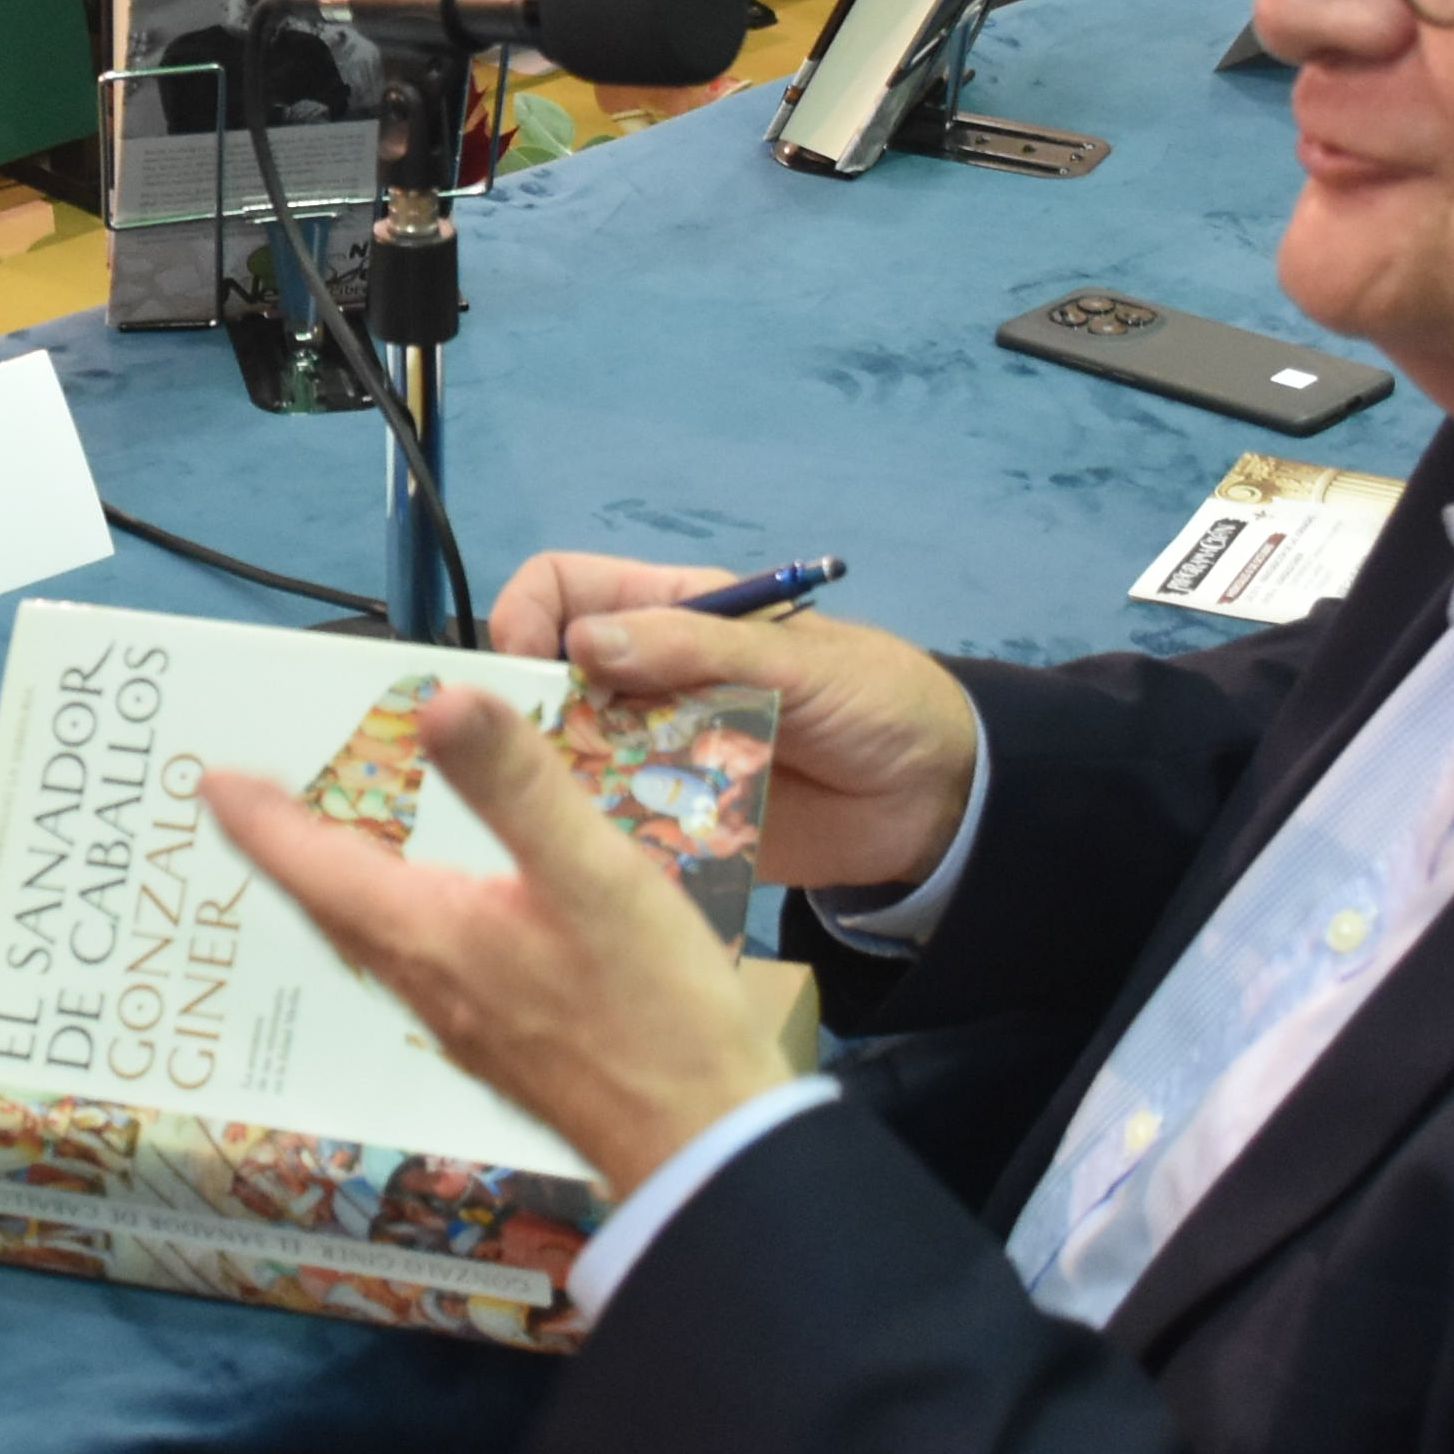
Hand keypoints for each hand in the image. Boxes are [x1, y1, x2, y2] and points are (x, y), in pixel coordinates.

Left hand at [206, 682, 803, 1197]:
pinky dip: (396, 921)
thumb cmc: (652, 1013)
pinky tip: (431, 917)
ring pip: (372, 941)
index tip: (210, 779)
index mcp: (428, 934)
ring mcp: (465, 1022)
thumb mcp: (590, 874)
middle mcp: (427, 983)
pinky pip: (418, 965)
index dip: (259, 819)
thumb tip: (441, 701)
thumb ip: (515, 785)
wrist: (701, 1145)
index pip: (314, 865)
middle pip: (330, 908)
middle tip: (250, 806)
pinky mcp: (507, 1044)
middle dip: (287, 852)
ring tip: (328, 849)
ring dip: (337, 889)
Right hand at [487, 554, 981, 900]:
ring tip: (549, 818)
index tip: (523, 670)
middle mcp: (642, 685)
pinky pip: (607, 832)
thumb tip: (583, 644)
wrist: (935, 801)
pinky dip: (590, 844)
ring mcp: (649, 757)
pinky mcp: (668, 825)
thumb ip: (695, 647)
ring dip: (548, 786)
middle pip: (539, 683)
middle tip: (520, 760)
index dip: (523, 618)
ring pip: (560, 763)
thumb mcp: (796, 661)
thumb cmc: (875, 699)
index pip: (560, 592)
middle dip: (518, 716)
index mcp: (667, 616)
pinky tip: (590, 860)